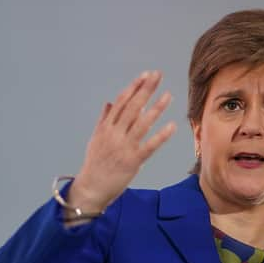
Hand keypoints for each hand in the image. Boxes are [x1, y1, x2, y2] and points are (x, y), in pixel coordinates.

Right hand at [66, 70, 175, 214]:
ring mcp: (124, 147)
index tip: (145, 75)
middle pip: (132, 107)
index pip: (121, 102)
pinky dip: (161, 136)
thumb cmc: (95, 163)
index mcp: (106, 127)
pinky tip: (172, 126)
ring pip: (142, 123)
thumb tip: (110, 103)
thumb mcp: (96, 139)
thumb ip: (103, 120)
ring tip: (168, 95)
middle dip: (146, 90)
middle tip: (158, 75)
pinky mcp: (133, 161)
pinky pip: (149, 146)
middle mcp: (114, 134)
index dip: (134, 87)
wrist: (91, 187)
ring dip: (156, 108)